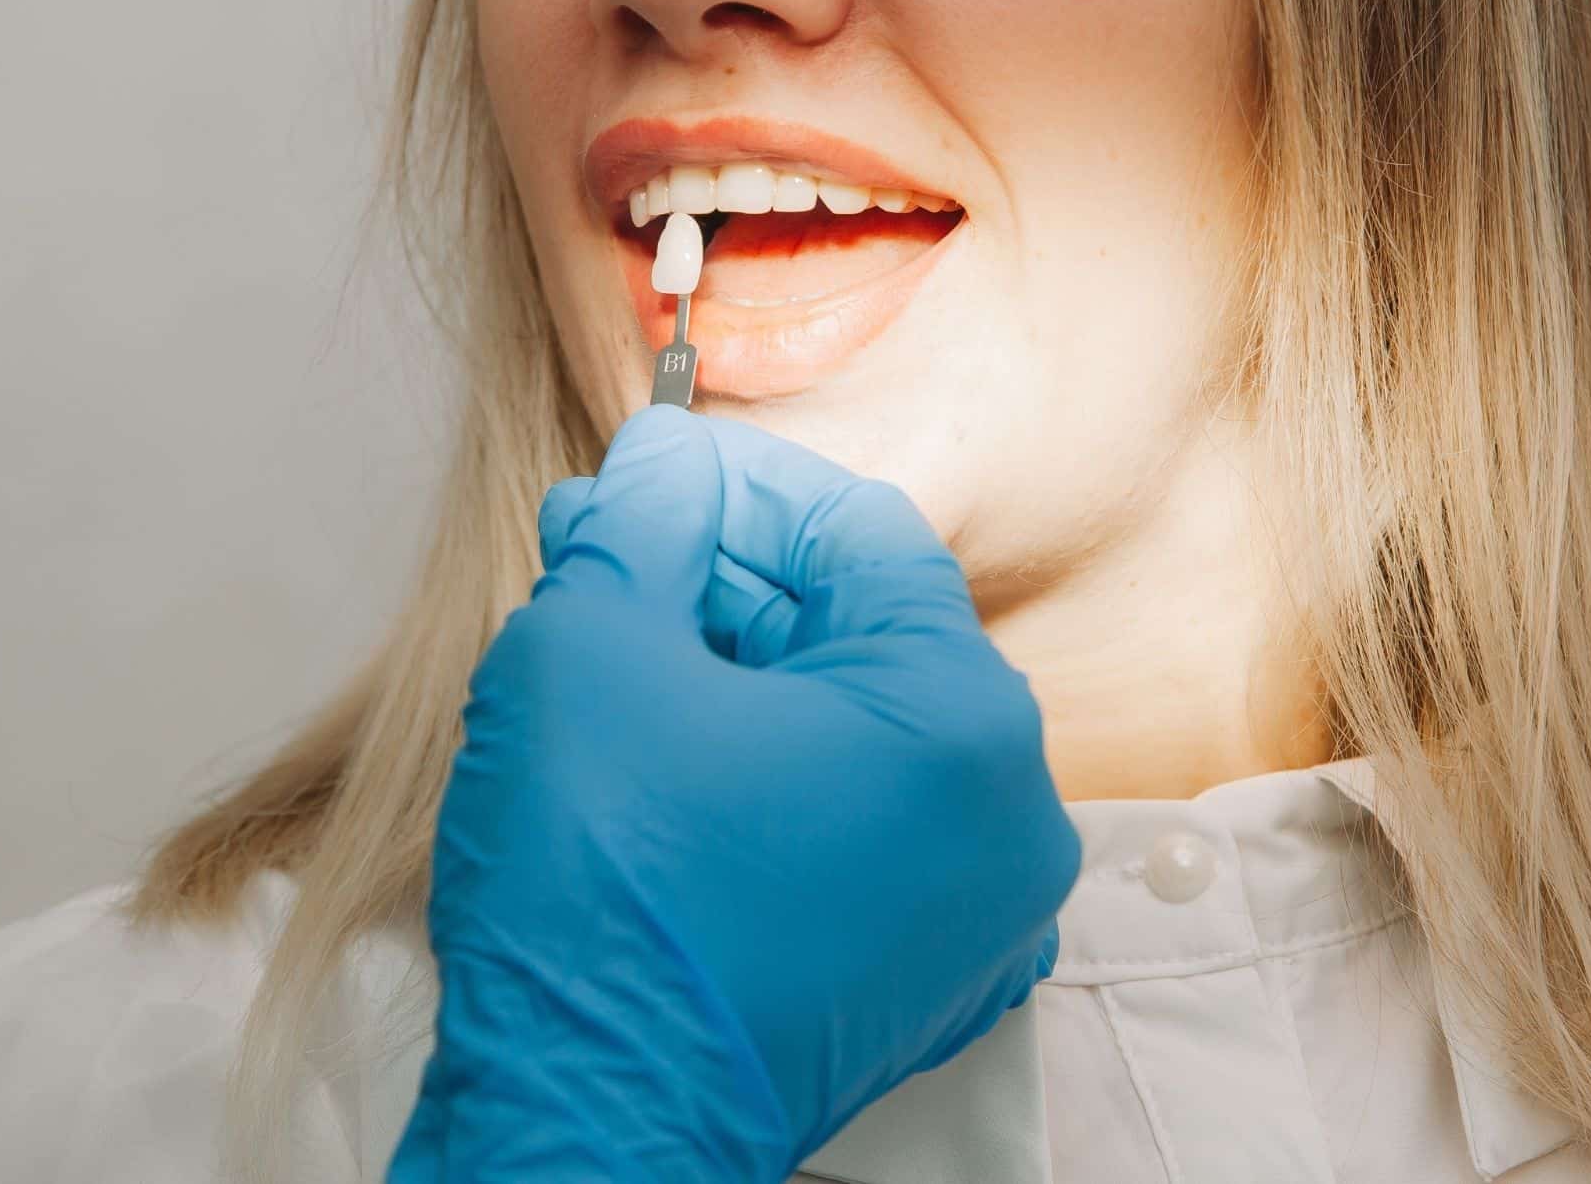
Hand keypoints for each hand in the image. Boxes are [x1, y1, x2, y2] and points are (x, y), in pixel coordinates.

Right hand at [388, 406, 1079, 1182]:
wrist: (586, 1121)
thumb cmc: (601, 899)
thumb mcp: (591, 647)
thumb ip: (644, 526)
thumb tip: (664, 472)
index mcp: (963, 720)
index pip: (857, 531)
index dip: (732, 485)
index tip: (644, 472)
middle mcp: (1005, 816)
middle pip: (857, 630)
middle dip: (715, 578)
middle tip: (601, 547)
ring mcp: (970, 912)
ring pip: (846, 730)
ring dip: (725, 670)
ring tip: (604, 637)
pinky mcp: (913, 978)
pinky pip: (847, 825)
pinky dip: (757, 772)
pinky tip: (654, 745)